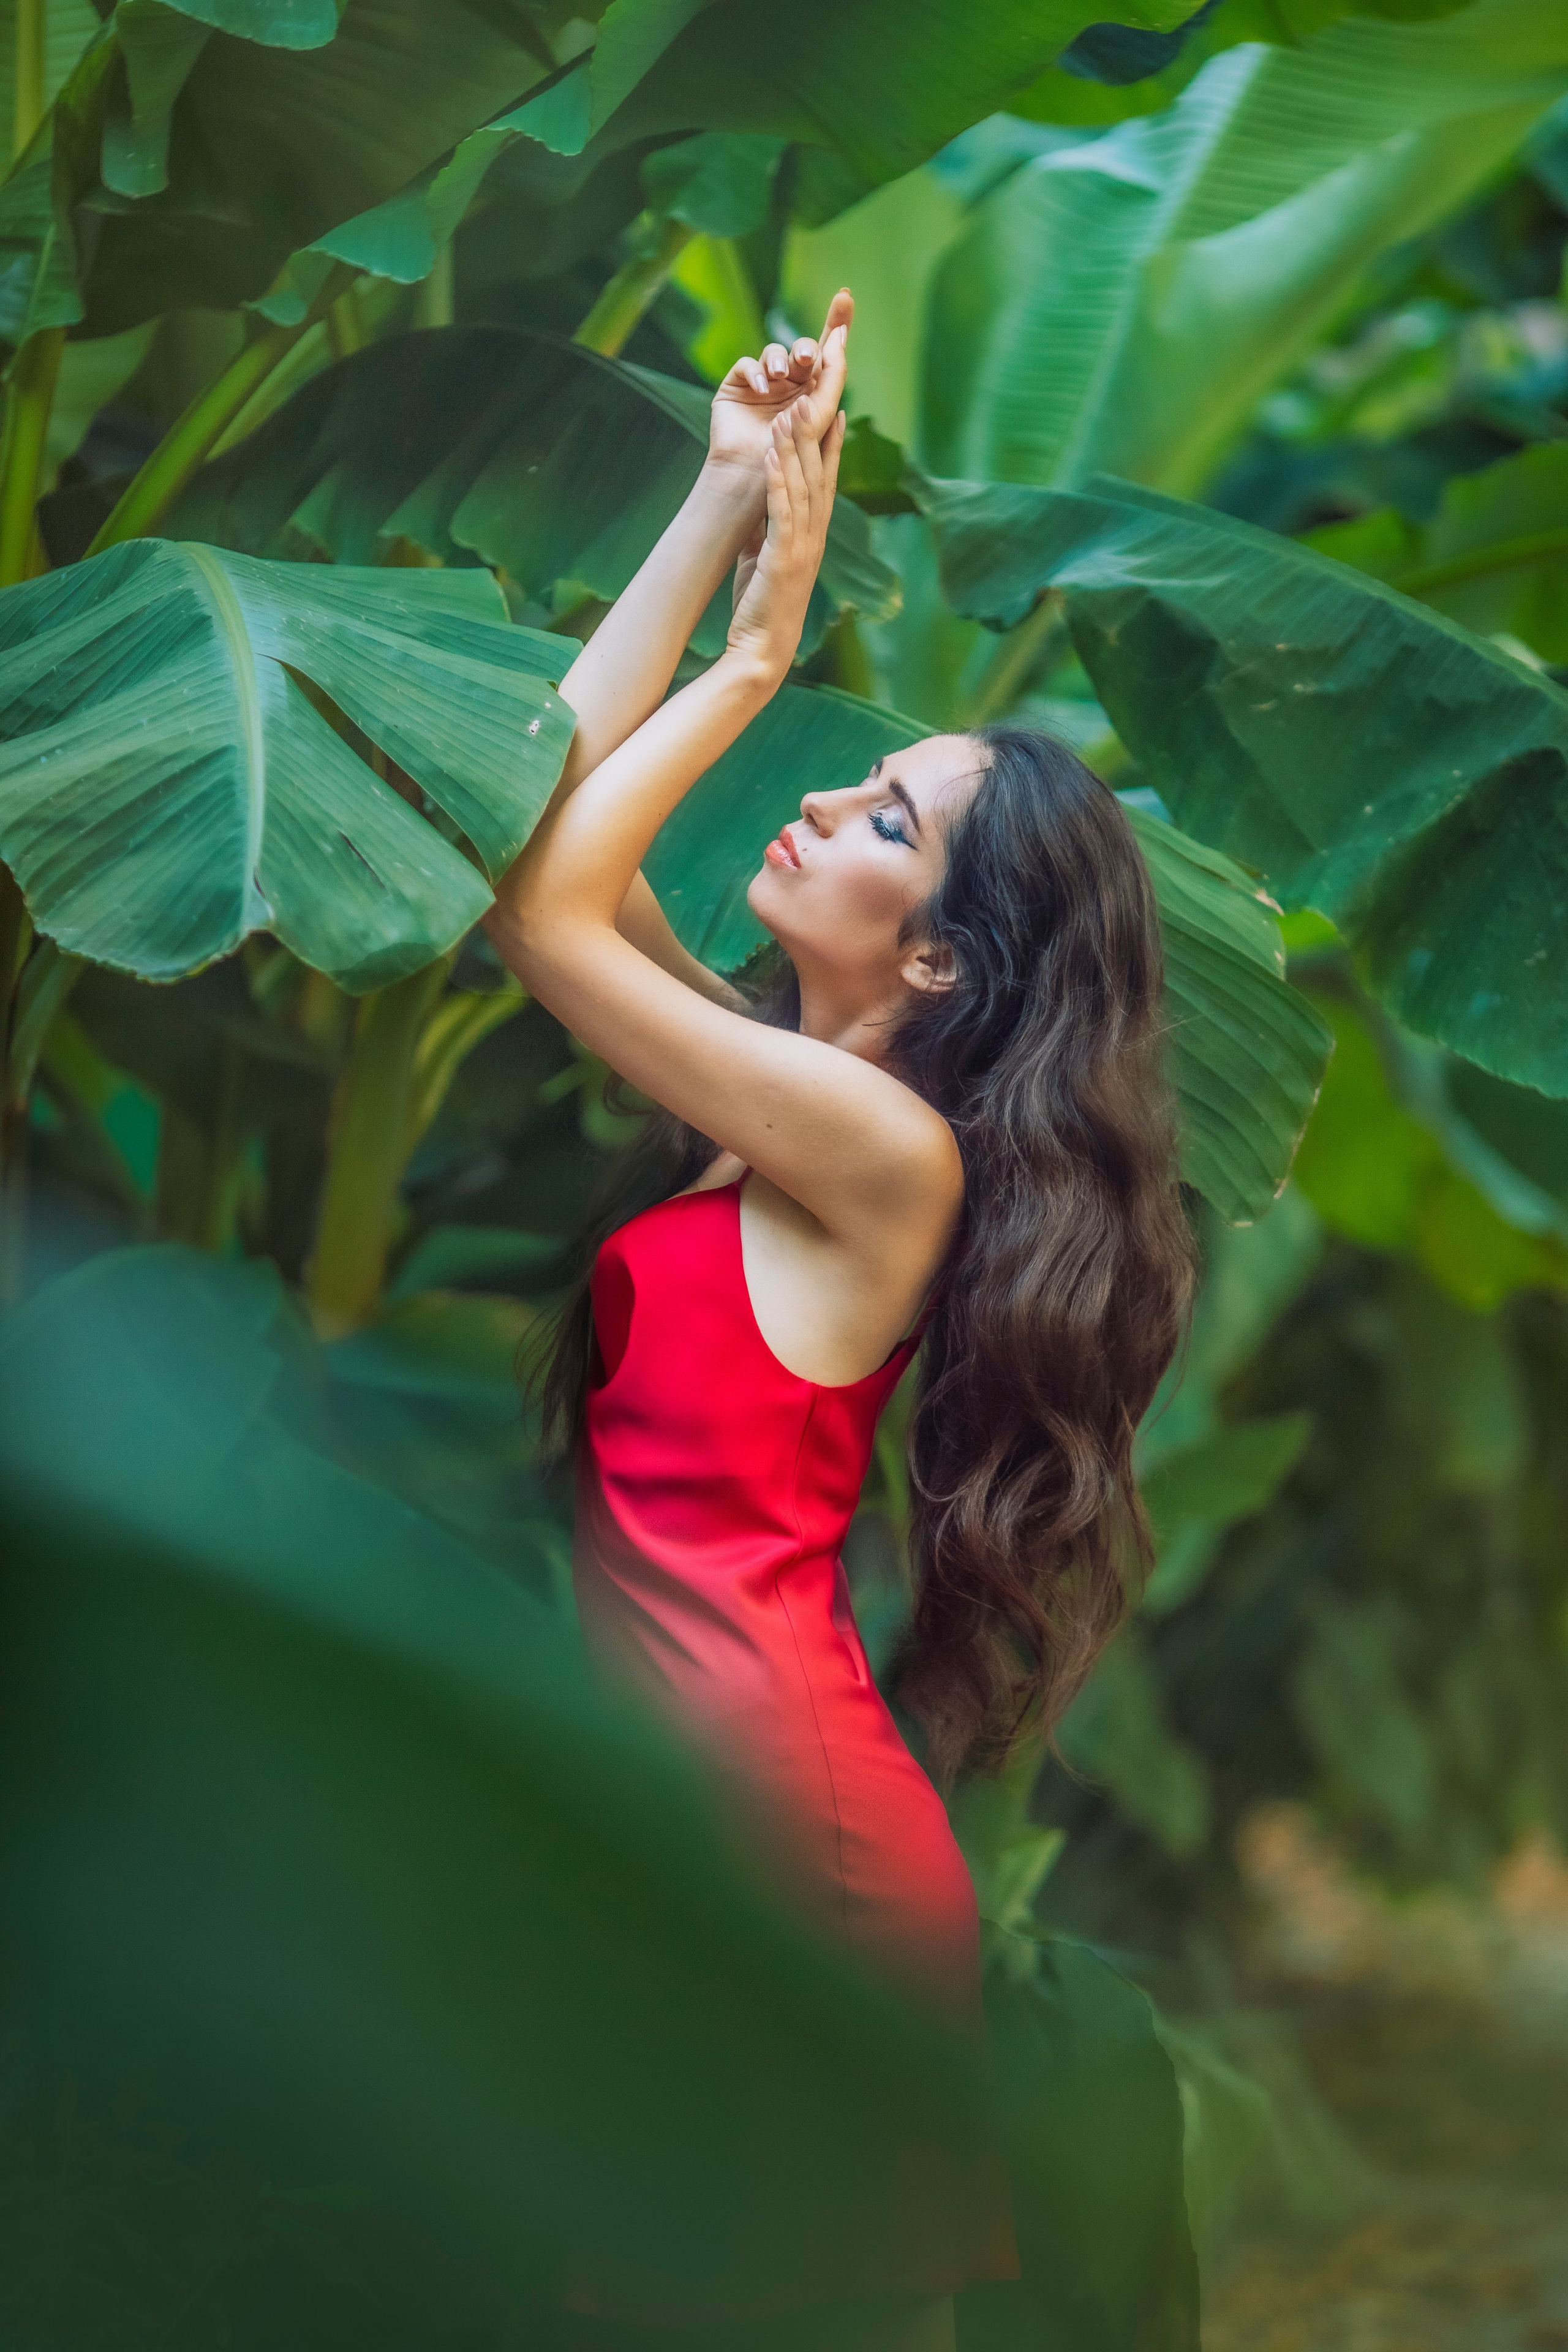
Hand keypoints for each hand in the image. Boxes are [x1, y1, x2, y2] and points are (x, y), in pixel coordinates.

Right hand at [707, 289, 852, 483]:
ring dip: (779, 359)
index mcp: (814, 391)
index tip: (845, 295)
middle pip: (802, 347)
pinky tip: (761, 388)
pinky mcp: (737, 386)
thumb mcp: (822, 413)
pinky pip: (747, 364)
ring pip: (774, 352)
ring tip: (779, 376)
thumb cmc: (793, 452)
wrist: (755, 475)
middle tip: (805, 359)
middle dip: (805, 348)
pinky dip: (755, 371)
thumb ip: (835, 373)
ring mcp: (763, 384)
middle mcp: (790, 384)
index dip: (837, 322)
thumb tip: (840, 334)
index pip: (827, 351)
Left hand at [726, 390, 846, 683]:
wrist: (761, 653)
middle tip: (818, 393)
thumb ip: (769, 532)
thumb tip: (761, 512)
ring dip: (796, 445)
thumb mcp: (765, 560)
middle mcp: (815, 537)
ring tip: (791, 408)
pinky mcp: (783, 560)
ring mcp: (802, 547)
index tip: (835, 408)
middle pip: (821, 472)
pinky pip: (781, 512)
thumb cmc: (761, 609)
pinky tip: (770, 453)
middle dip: (819, 430)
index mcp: (813, 536)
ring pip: (803, 486)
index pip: (827, 481)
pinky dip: (777, 480)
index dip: (832, 444)